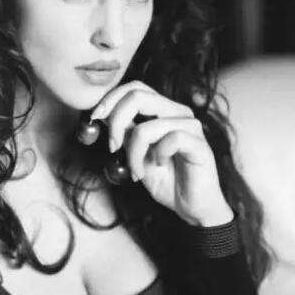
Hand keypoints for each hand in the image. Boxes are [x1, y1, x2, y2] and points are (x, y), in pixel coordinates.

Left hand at [90, 81, 233, 226]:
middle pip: (138, 96)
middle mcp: (177, 111)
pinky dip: (156, 156)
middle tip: (112, 146)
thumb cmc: (166, 179)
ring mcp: (190, 126)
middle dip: (116, 121)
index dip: (110, 99)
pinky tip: (159, 166)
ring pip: (147, 127)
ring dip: (134, 153)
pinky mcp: (199, 143)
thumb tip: (103, 115)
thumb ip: (125, 133)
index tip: (95, 117)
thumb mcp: (136, 154)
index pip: (134, 88)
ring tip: (137, 171)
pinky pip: (169, 141)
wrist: (191, 206)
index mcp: (163, 110)